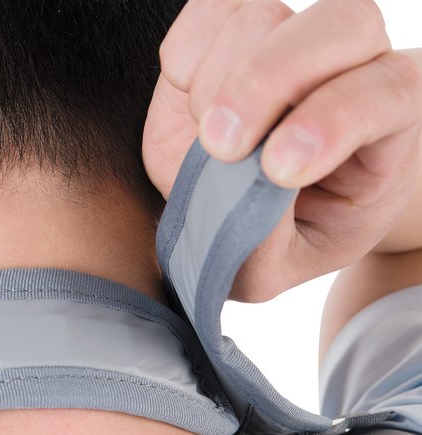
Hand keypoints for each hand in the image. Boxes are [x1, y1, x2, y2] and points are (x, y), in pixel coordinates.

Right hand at [143, 0, 421, 300]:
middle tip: (220, 146)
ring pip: (263, 16)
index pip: (386, 95)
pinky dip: (185, 57)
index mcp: (390, 124)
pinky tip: (188, 101)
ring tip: (210, 142)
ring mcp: (292, 39)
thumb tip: (239, 185)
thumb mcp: (275, 268)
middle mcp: (352, 65)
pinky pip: (210, 9)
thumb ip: (263, 240)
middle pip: (342, 23)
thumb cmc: (280, 240)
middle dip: (270, 81)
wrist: (246, 211)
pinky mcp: (232, 29)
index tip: (276, 170)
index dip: (333, 122)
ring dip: (218, 85)